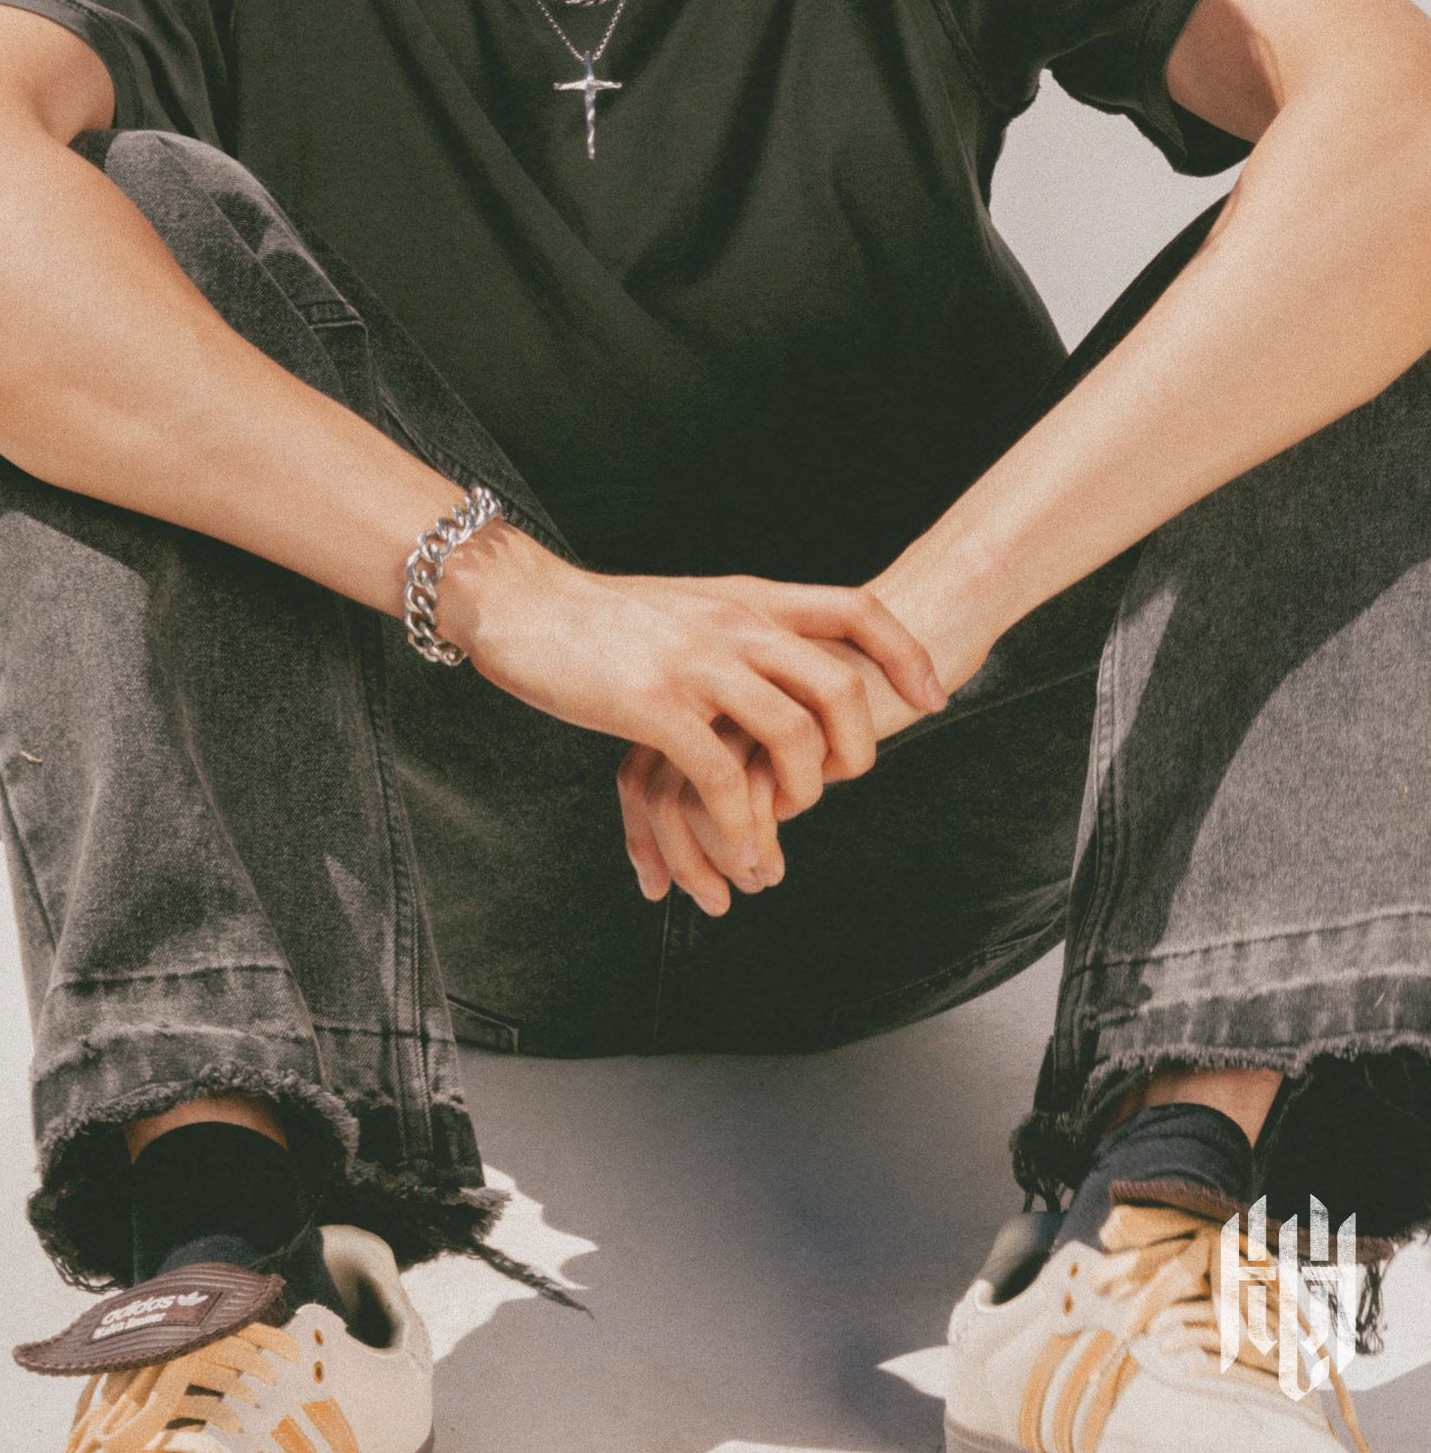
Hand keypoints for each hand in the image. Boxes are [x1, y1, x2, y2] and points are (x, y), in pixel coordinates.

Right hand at [435, 528, 947, 892]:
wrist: (520, 602)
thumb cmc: (601, 617)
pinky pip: (722, 776)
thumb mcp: (690, 609)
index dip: (905, 652)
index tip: (935, 695)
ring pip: (792, 734)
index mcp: (748, 599)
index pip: (854, 608)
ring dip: (801, 798)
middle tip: (845, 786)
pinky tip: (742, 857)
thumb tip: (785, 667)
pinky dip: (743, 826)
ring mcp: (697, 662)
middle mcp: (735, 624)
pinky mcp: (655, 704)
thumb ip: (741, 631)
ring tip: (783, 832)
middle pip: (839, 681)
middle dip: (859, 747)